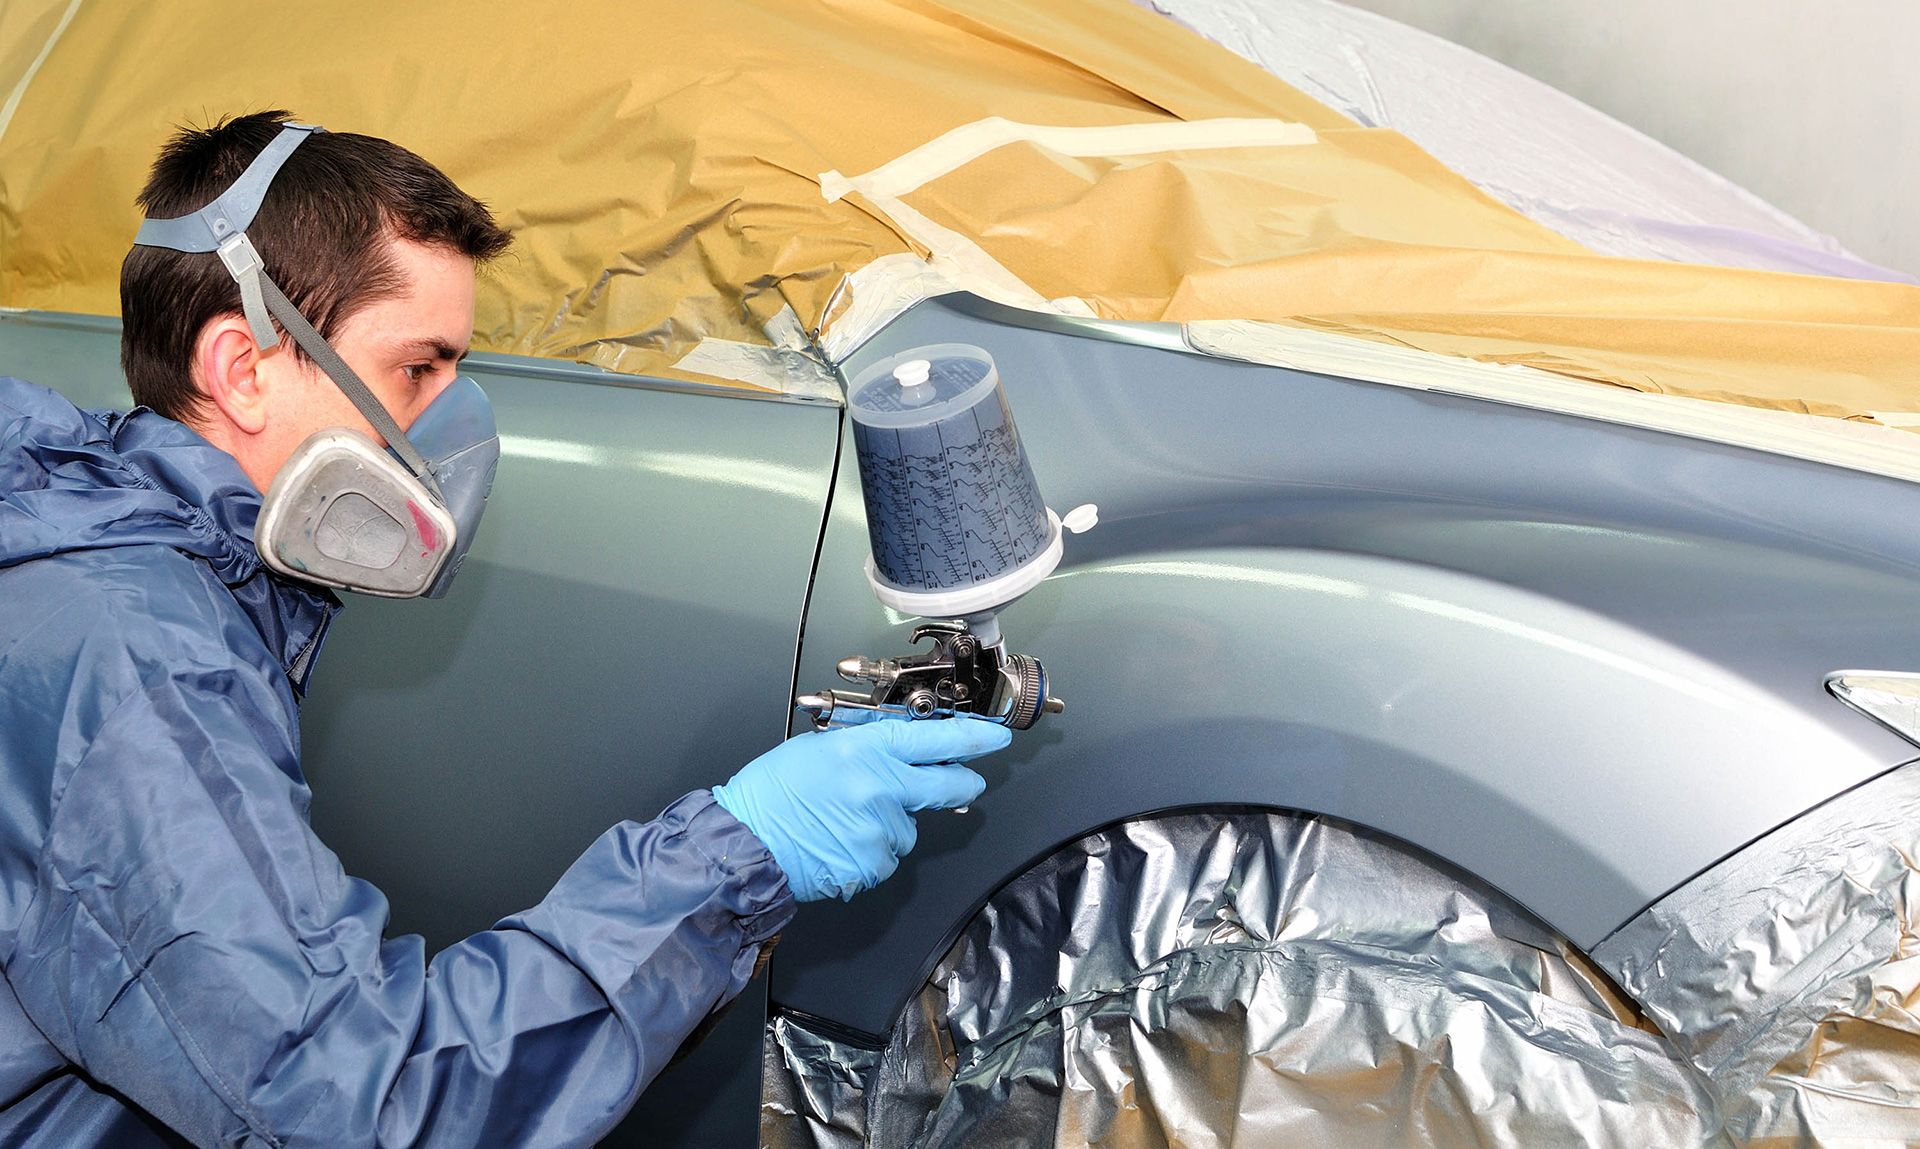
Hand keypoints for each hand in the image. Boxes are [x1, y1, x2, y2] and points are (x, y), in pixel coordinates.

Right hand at [711, 718, 1010, 901]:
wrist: (746, 844)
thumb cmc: (772, 793)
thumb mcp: (819, 747)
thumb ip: (868, 749)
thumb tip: (906, 752)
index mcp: (865, 749)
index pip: (935, 738)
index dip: (974, 737)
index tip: (995, 737)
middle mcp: (880, 787)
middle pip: (947, 786)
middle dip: (960, 783)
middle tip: (963, 782)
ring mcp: (880, 830)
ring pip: (909, 827)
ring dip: (890, 824)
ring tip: (845, 821)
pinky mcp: (873, 865)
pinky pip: (887, 856)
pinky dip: (871, 852)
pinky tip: (840, 844)